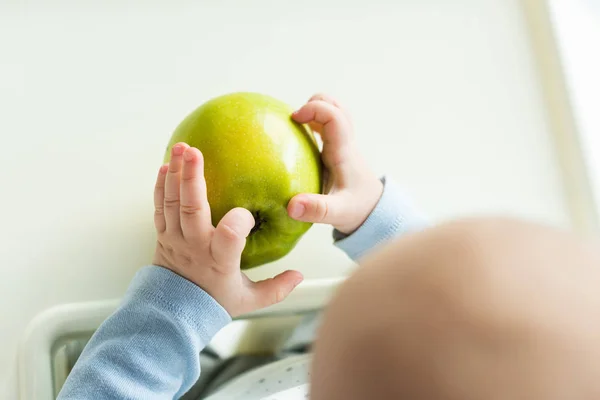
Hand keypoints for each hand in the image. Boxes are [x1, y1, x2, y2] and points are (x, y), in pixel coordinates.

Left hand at [153, 143, 303, 316]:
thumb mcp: (249, 300)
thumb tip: (300, 274)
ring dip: (176, 173)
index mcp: (219, 261)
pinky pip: (160, 206)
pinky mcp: (162, 234)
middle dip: (192, 178)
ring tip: (181, 147)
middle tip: (194, 150)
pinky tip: (167, 166)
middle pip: (191, 209)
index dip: (240, 221)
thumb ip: (276, 288)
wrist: (174, 312)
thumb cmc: (215, 301)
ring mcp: (174, 239)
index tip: (249, 215)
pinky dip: (162, 186)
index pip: (229, 236)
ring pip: (173, 203)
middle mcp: (194, 247)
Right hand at [287, 94, 382, 234]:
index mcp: (344, 152)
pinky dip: (313, 124)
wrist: (375, 212)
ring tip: (295, 127)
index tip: (294, 118)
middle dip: (314, 104)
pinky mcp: (338, 151)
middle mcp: (345, 143)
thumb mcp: (337, 214)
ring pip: (333, 112)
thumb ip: (316, 210)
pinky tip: (298, 139)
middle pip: (335, 105)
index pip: (334, 116)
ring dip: (314, 112)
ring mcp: (343, 145)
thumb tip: (291, 206)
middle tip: (294, 120)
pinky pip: (327, 127)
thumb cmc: (358, 211)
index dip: (314, 109)